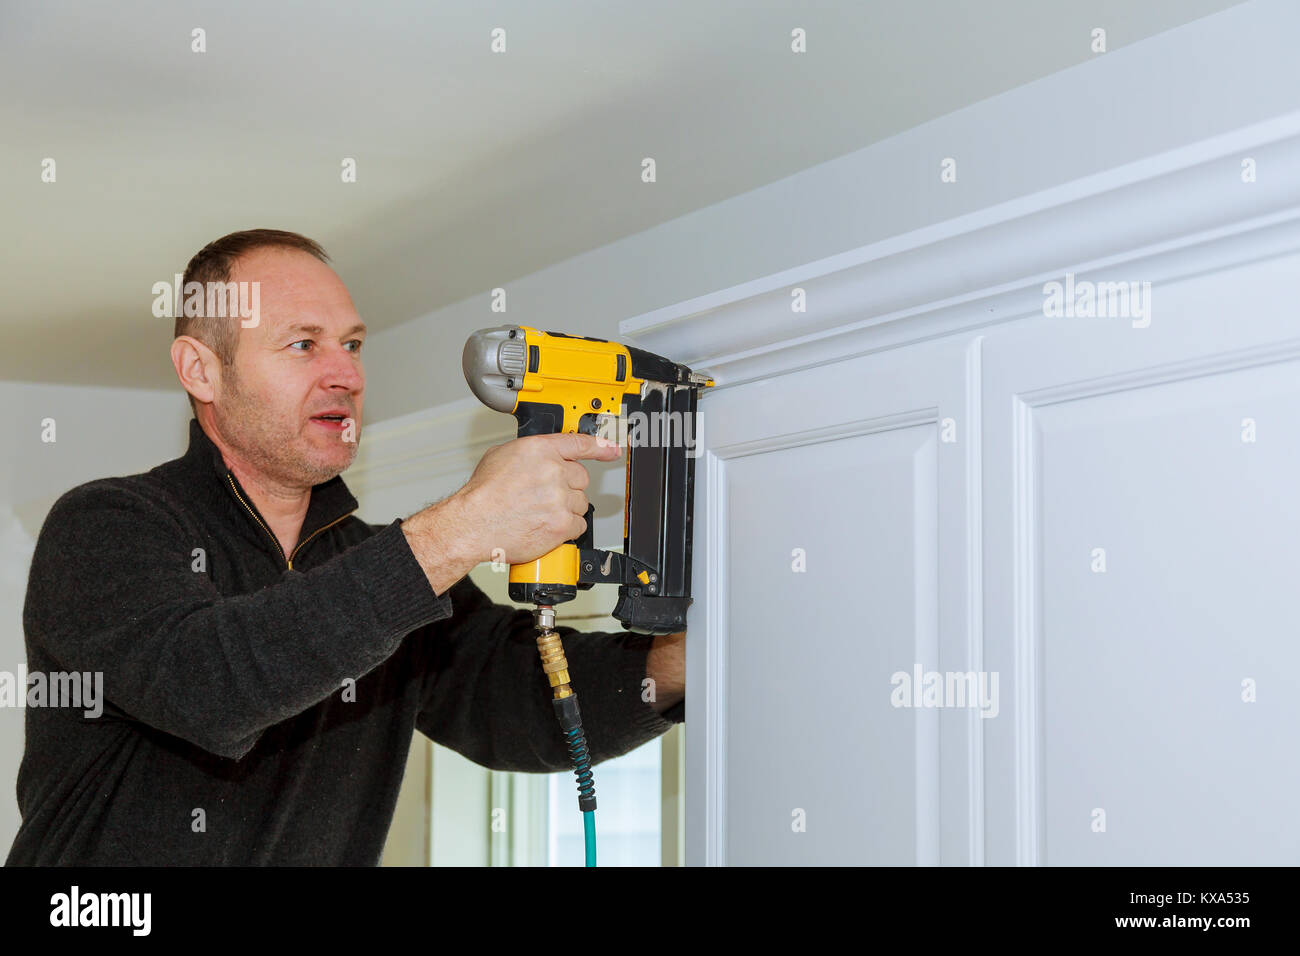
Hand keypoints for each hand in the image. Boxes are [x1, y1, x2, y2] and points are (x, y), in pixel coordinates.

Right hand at [451, 433, 621, 565]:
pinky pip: (579, 525)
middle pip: (581, 478)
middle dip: (568, 487)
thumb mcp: (501, 456)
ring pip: (581, 503)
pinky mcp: (562, 524)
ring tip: (540, 512)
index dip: (600, 446)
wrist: (472, 524)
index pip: (579, 443)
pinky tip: (546, 526)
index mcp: (540, 450)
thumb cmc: (482, 495)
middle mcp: (553, 471)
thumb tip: (542, 456)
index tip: (613, 449)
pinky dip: (566, 528)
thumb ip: (530, 453)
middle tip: (546, 495)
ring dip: (566, 509)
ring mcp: (560, 499)